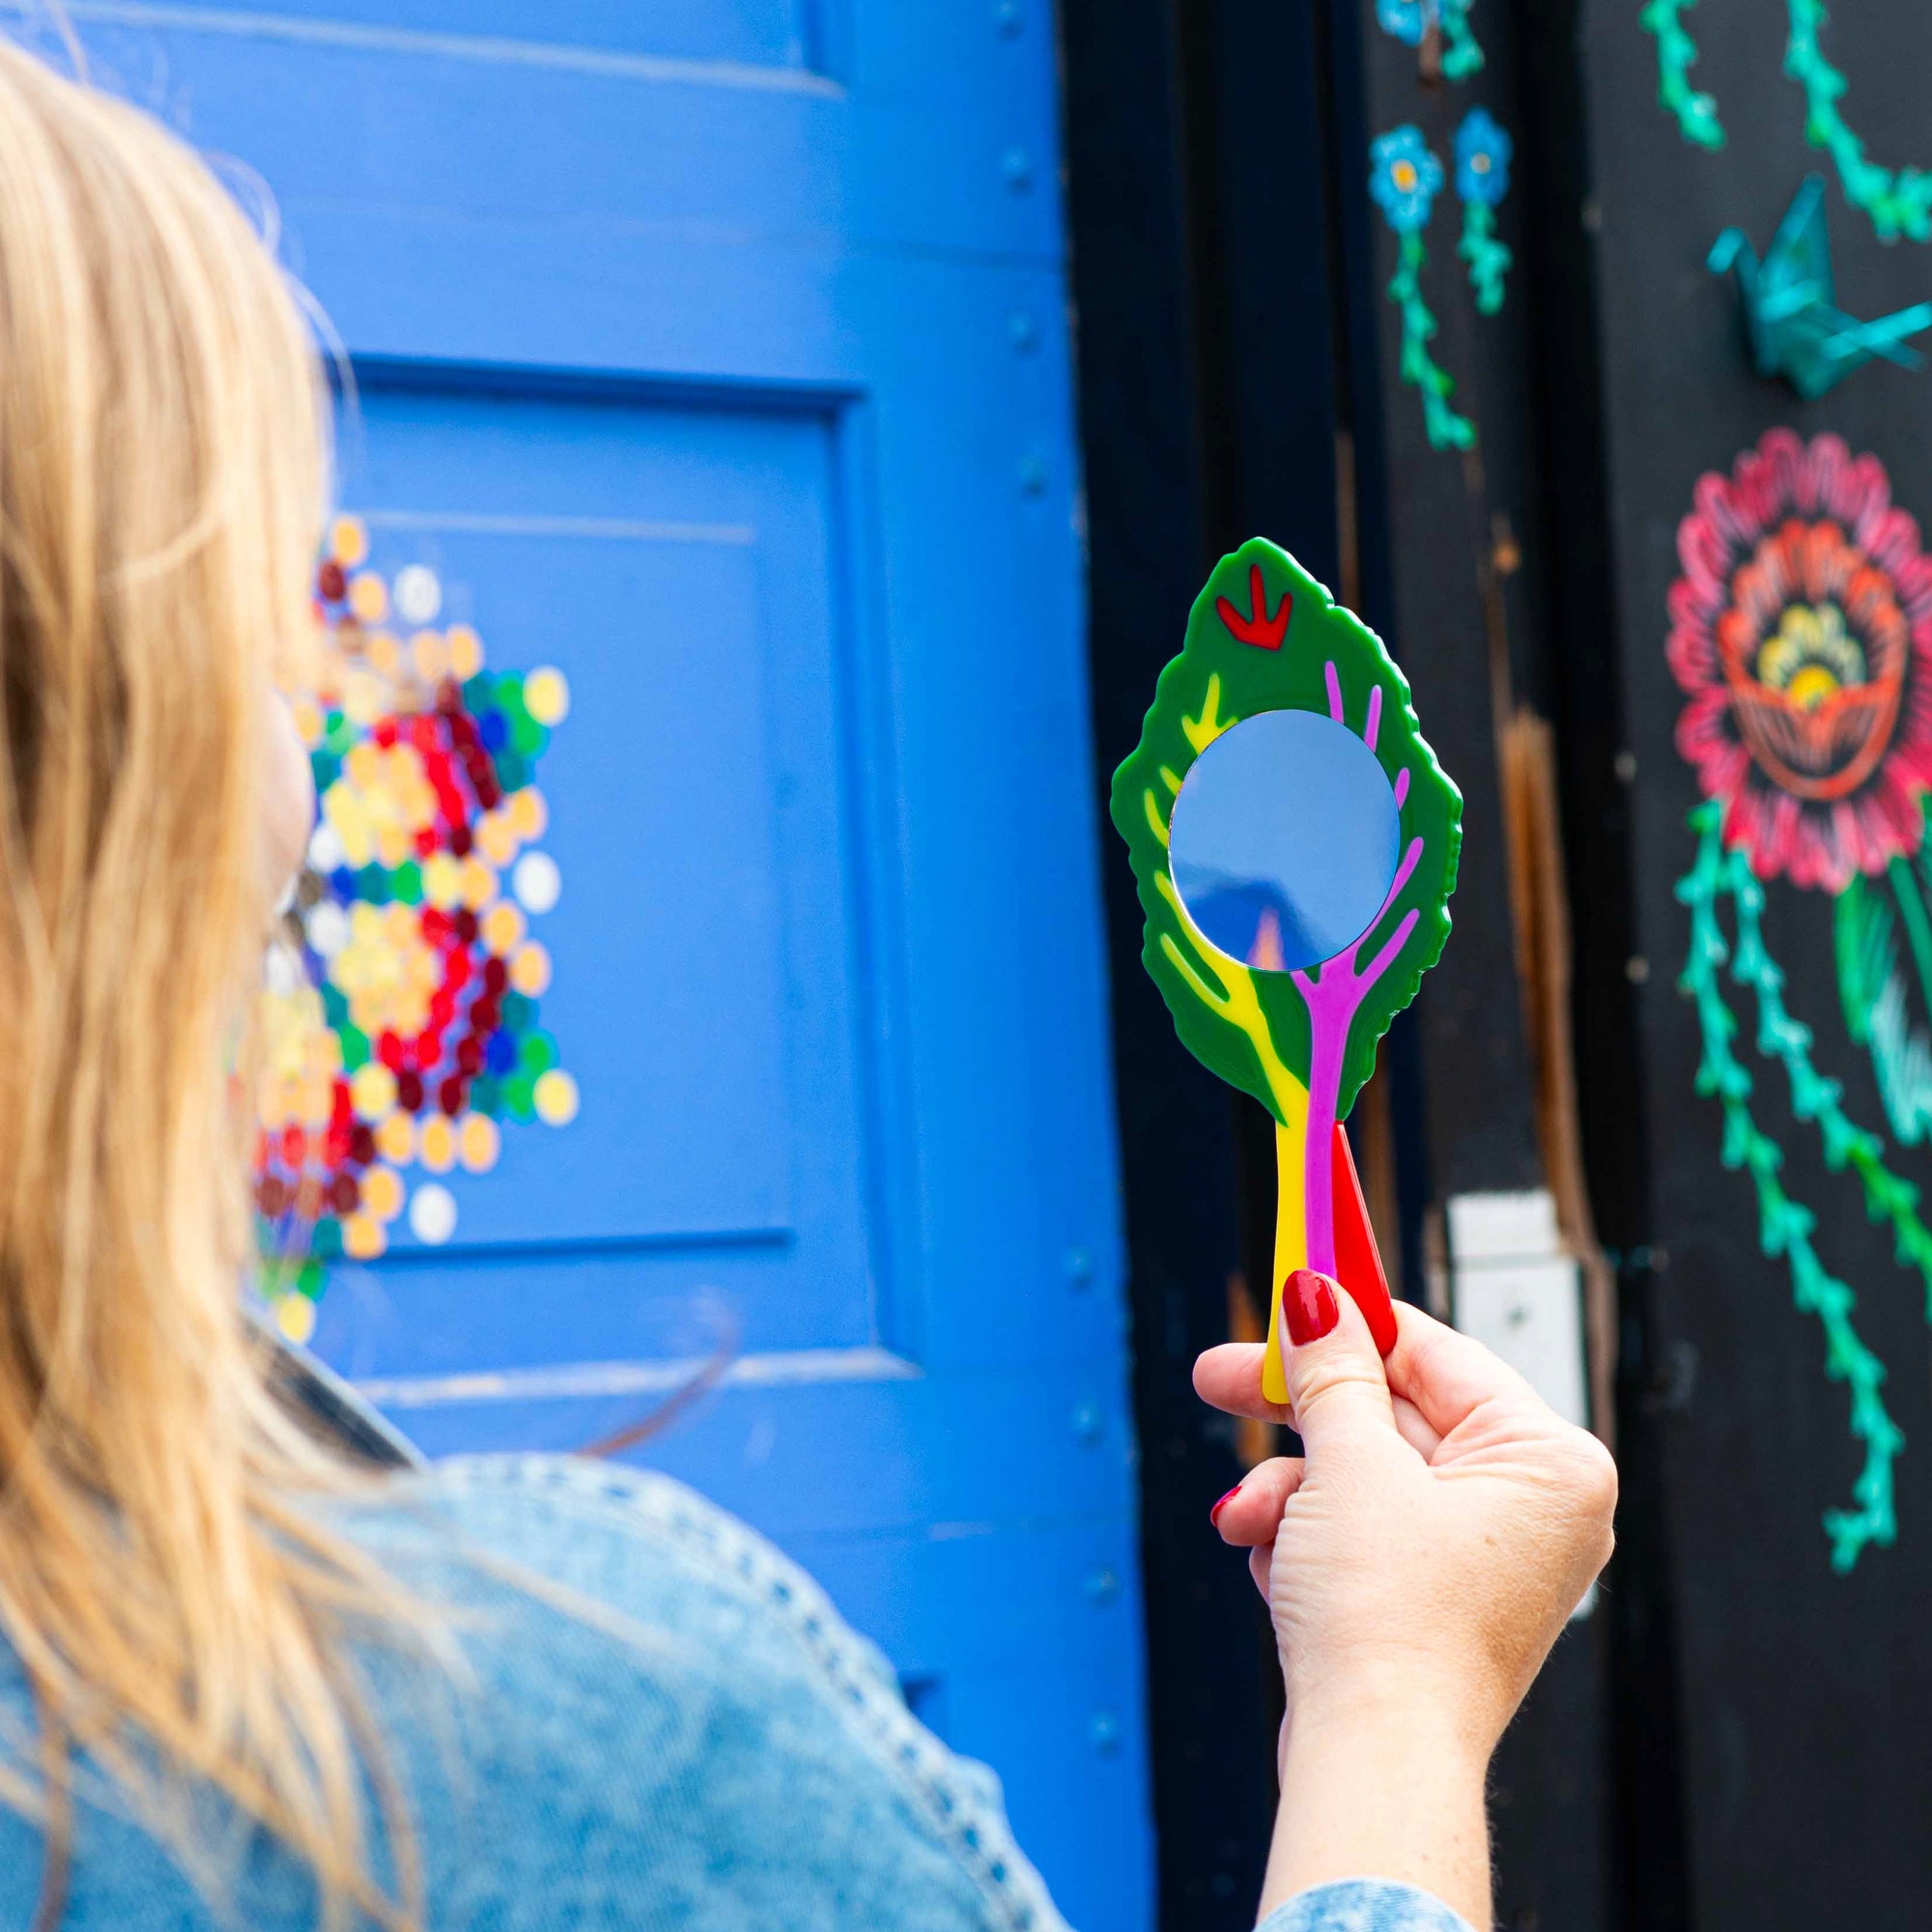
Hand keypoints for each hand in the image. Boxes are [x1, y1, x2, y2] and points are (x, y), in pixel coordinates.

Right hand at [1194, 1273, 1615, 1921]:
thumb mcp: (1349, 1466)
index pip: (1434, 1352)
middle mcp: (1530, 1508)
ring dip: (1290, 1495)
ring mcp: (1483, 1561)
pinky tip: (1275, 1570)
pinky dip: (1306, 1543)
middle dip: (1297, 1419)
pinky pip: (1361, 1536)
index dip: (1348, 1318)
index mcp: (1547, 1461)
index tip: (1288, 1282)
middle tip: (1219, 1377)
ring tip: (1248, 1522)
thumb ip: (1331, 1371)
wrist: (1372, 1762)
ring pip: (1361, 1479)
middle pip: (1390, 1416)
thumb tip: (1316, 1295)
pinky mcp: (1434, 1604)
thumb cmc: (1389, 1619)